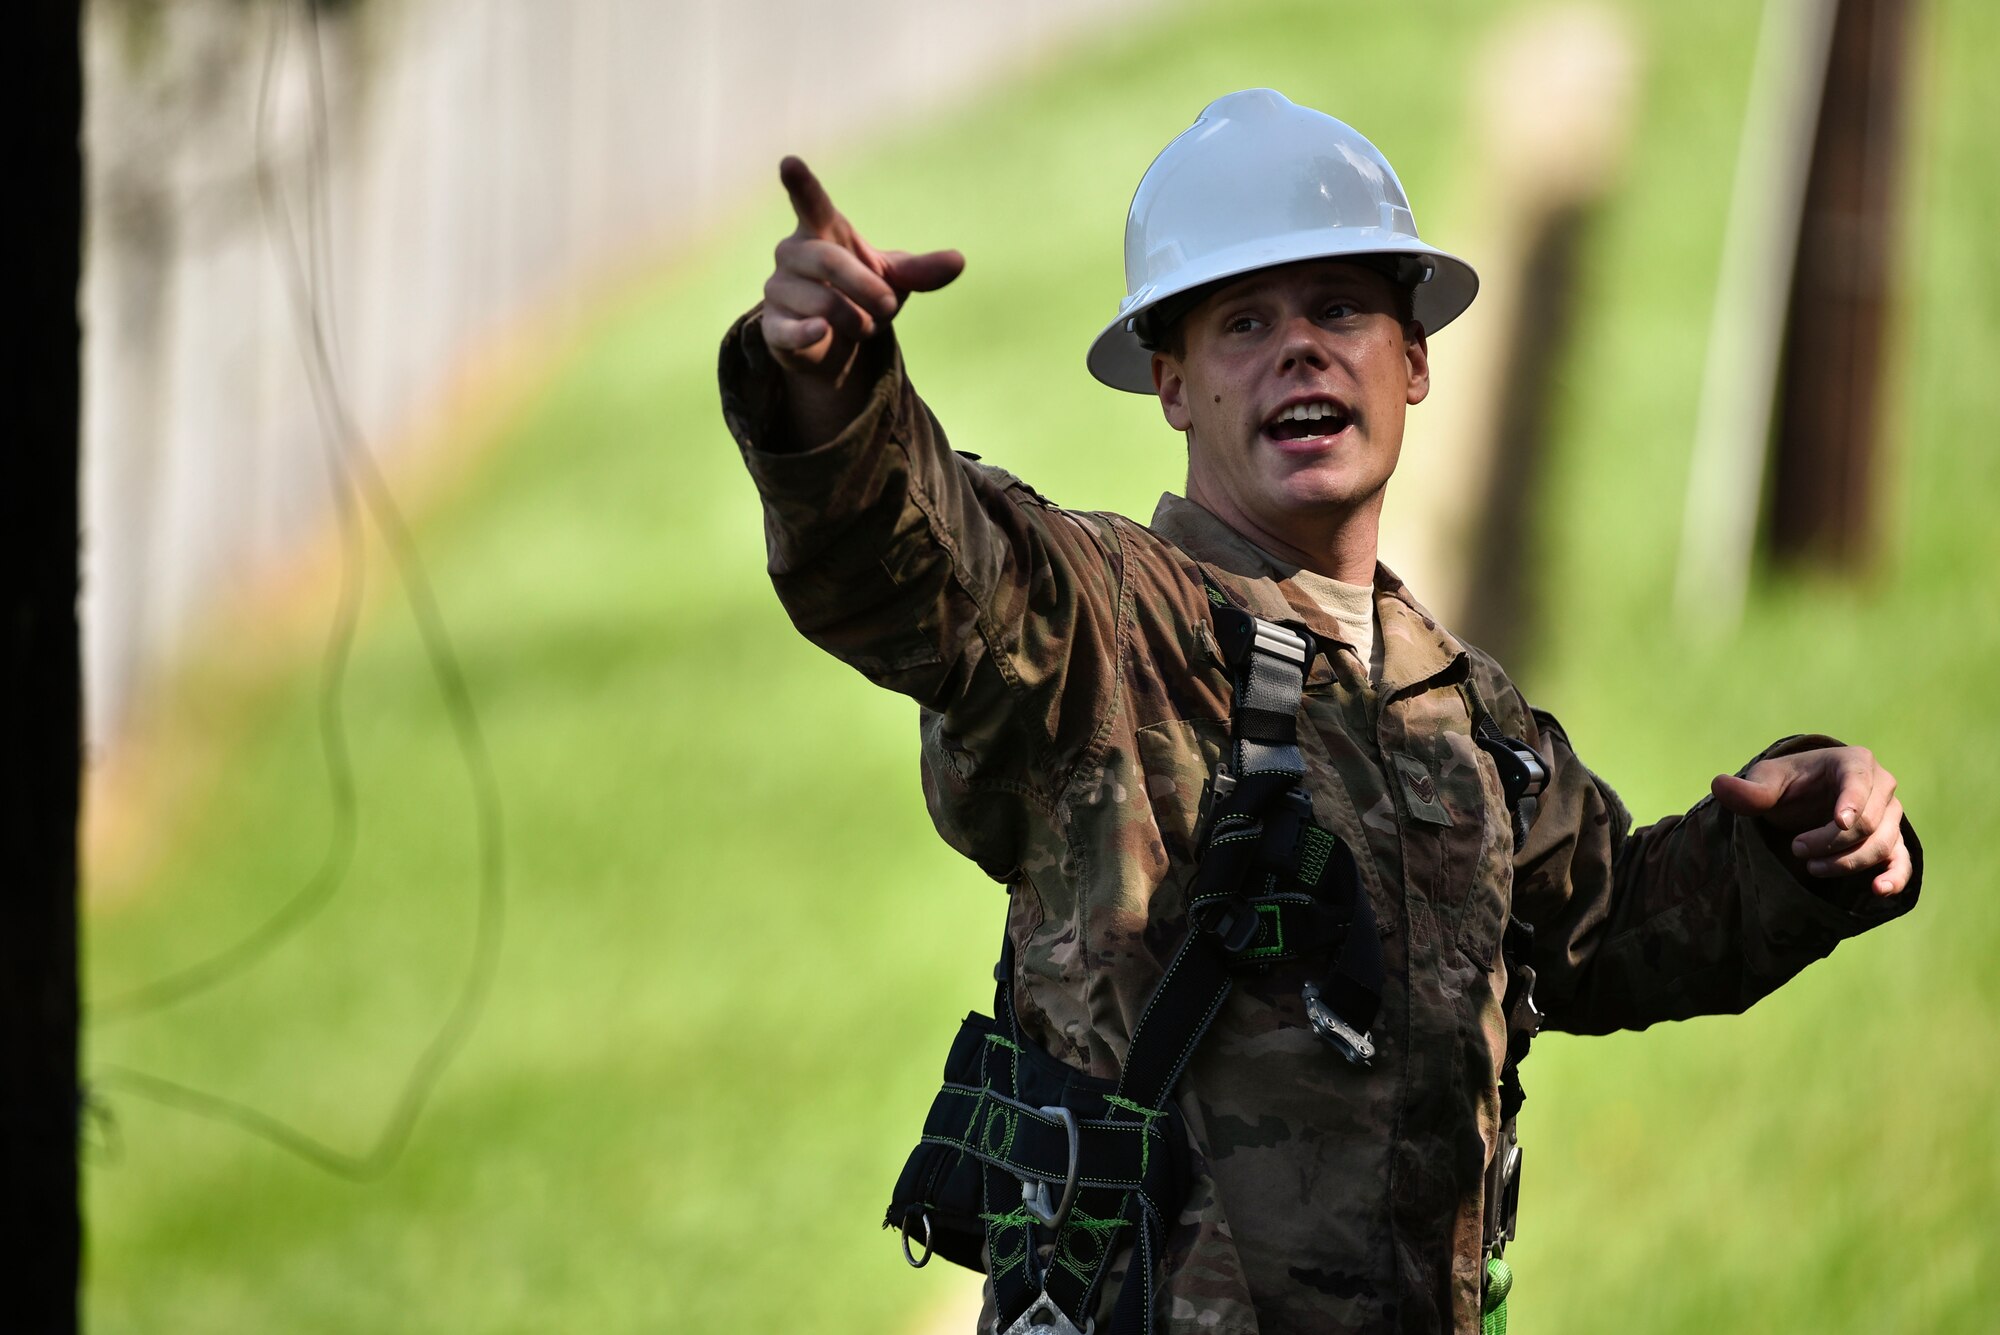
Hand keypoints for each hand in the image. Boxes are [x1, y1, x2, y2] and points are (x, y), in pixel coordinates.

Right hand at [761, 156, 963, 379]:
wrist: (836, 342)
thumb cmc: (862, 294)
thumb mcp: (894, 278)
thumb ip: (921, 270)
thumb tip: (958, 261)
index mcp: (821, 230)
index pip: (810, 203)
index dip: (800, 183)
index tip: (788, 162)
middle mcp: (792, 253)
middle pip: (829, 261)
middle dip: (867, 288)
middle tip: (887, 306)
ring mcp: (778, 289)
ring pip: (821, 303)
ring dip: (856, 320)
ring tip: (860, 326)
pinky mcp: (773, 326)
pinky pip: (791, 330)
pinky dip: (810, 333)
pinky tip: (821, 331)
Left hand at [1711, 746, 1909, 896]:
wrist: (1803, 803)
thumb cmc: (1787, 785)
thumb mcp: (1765, 782)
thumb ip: (1748, 789)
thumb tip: (1719, 785)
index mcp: (1854, 762)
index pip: (1858, 782)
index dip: (1851, 803)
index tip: (1840, 823)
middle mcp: (1882, 786)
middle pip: (1869, 822)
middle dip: (1831, 841)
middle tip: (1797, 849)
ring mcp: (1891, 816)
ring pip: (1882, 844)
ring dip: (1847, 862)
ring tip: (1811, 868)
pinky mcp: (1894, 843)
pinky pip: (1902, 862)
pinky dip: (1894, 877)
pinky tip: (1878, 890)